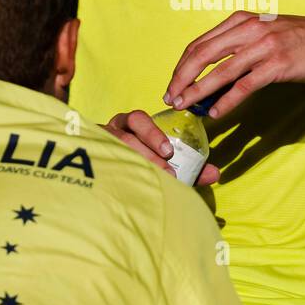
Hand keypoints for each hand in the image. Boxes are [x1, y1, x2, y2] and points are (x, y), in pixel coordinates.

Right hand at [101, 110, 221, 186]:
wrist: (102, 175)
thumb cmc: (141, 164)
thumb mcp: (165, 163)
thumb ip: (190, 169)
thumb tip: (215, 174)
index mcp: (130, 125)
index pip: (138, 120)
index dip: (152, 133)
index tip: (168, 152)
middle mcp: (111, 129)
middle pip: (125, 135)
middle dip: (145, 152)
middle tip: (164, 170)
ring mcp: (97, 143)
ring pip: (111, 148)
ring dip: (131, 162)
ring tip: (148, 178)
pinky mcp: (89, 156)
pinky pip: (96, 161)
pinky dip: (110, 171)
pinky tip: (120, 185)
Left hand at [163, 11, 304, 117]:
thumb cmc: (298, 41)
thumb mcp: (263, 33)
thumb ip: (237, 46)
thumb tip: (208, 73)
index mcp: (242, 20)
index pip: (200, 43)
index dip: (181, 66)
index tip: (173, 84)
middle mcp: (249, 29)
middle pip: (203, 55)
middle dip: (182, 79)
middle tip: (170, 99)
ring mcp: (263, 46)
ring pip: (220, 72)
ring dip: (198, 92)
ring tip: (185, 106)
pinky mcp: (277, 65)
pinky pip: (244, 86)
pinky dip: (227, 100)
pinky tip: (215, 112)